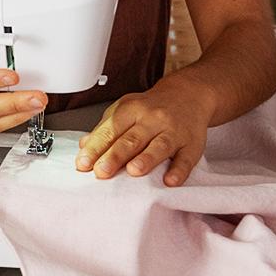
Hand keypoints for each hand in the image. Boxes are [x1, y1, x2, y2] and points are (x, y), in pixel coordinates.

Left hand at [75, 81, 215, 185]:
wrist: (188, 95)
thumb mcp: (125, 110)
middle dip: (115, 156)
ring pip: (159, 146)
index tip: (83, 163)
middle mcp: (151, 119)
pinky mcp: (192, 144)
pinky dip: (178, 170)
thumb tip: (84, 146)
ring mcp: (173, 131)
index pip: (110, 129)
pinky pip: (186, 158)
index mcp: (131, 109)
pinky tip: (170, 180)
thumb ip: (105, 128)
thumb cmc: (151, 107)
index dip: (96, 147)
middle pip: (131, 139)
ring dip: (146, 159)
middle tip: (101, 171)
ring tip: (133, 171)